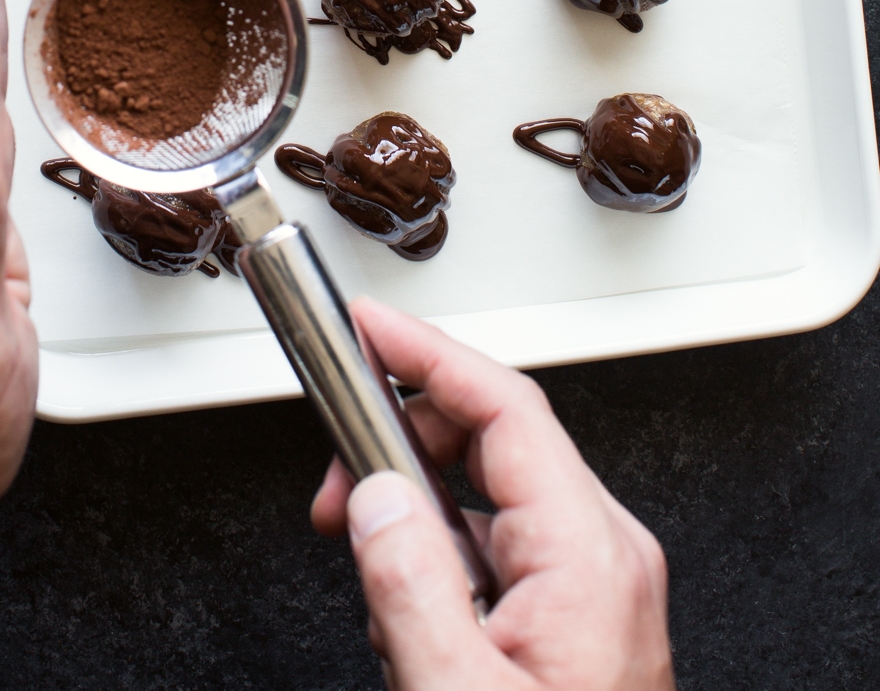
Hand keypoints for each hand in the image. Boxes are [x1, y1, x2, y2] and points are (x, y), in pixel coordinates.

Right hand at [312, 298, 673, 690]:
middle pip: (493, 437)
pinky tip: (408, 607)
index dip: (427, 353)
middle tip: (334, 487)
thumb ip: (408, 586)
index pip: (503, 407)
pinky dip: (441, 549)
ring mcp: (596, 581)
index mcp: (589, 555)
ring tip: (366, 565)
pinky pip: (499, 541)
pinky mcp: (578, 612)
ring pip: (489, 491)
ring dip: (414, 505)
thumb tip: (372, 495)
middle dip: (402, 442)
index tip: (367, 325)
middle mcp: (604, 552)